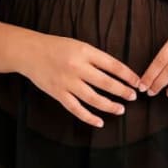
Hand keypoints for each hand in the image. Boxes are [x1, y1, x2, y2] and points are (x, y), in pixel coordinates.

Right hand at [19, 34, 139, 127]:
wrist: (30, 52)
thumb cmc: (57, 47)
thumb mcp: (79, 45)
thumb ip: (96, 58)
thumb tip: (117, 72)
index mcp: (85, 52)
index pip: (113, 65)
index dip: (128, 75)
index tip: (137, 82)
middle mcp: (77, 67)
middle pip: (106, 83)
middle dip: (122, 91)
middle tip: (133, 97)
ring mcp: (67, 82)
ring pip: (93, 98)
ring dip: (109, 106)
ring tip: (120, 110)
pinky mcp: (58, 93)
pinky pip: (76, 109)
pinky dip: (88, 117)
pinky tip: (99, 122)